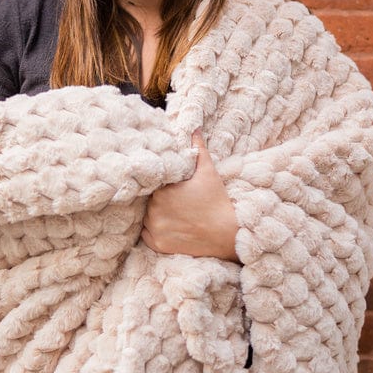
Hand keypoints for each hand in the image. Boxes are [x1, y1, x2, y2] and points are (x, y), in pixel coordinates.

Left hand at [141, 133, 239, 261]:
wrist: (227, 234)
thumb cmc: (217, 201)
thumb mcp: (208, 172)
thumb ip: (198, 149)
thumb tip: (194, 127)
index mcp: (162, 190)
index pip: (151, 183)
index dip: (159, 183)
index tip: (170, 186)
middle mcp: (154, 210)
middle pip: (148, 200)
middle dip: (157, 199)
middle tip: (174, 200)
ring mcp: (155, 229)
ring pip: (146, 217)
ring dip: (154, 215)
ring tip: (173, 213)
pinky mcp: (157, 245)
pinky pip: (147, 235)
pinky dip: (154, 231)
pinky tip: (170, 226)